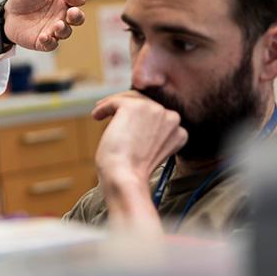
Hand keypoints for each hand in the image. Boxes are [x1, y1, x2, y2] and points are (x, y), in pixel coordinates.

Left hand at [4, 0, 85, 50]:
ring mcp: (53, 29)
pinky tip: (44, 36)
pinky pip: (51, 45)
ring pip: (66, 32)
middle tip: (71, 13)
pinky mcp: (43, 41)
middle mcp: (61, 15)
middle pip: (78, 18)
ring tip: (57, 25)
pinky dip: (50, 42)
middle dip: (77, 16)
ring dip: (64, 30)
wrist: (7, 14)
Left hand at [92, 92, 187, 233]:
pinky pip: (114, 101)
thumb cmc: (132, 172)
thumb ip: (151, 134)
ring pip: (130, 98)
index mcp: (179, 132)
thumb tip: (134, 121)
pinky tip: (96, 116)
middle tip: (110, 112)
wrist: (125, 177)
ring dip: (113, 104)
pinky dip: (103, 107)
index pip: (159, 115)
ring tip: (100, 112)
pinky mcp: (134, 106)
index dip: (140, 117)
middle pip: (145, 102)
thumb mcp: (150, 151)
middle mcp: (171, 118)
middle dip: (126, 106)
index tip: (127, 123)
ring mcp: (154, 110)